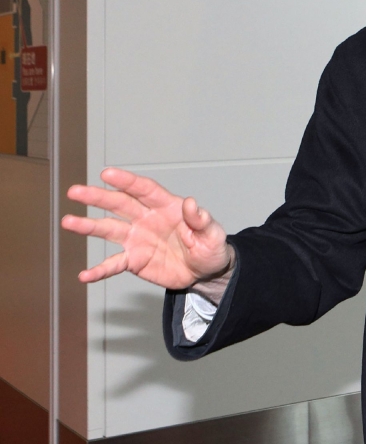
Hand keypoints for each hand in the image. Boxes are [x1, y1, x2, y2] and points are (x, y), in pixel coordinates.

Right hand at [62, 167, 232, 289]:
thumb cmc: (210, 247)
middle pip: (120, 204)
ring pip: (110, 230)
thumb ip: (201, 220)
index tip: (107, 173)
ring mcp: (138, 239)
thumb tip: (192, 203)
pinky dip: (99, 270)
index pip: (144, 190)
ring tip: (68, 222)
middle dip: (98, 197)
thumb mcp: (213, 234)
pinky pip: (114, 265)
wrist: (206, 272)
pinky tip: (85, 275)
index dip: (127, 181)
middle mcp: (147, 219)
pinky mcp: (135, 260)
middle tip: (76, 191)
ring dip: (89, 226)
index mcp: (167, 207)